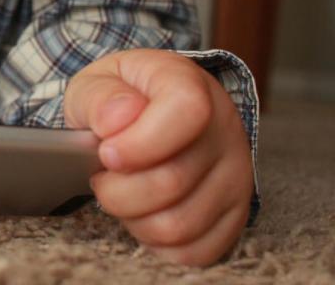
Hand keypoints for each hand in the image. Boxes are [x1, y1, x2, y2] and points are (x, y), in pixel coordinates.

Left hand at [64, 49, 252, 265]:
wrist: (151, 113)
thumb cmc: (120, 99)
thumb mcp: (97, 82)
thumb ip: (99, 98)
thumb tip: (115, 122)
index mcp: (190, 86)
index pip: (186, 112)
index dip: (140, 143)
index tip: (107, 154)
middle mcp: (225, 130)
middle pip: (172, 182)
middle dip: (117, 190)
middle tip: (102, 177)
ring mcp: (237, 176)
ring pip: (179, 225)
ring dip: (133, 218)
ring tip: (120, 194)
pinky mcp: (235, 215)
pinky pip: (194, 251)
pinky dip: (155, 242)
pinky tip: (142, 214)